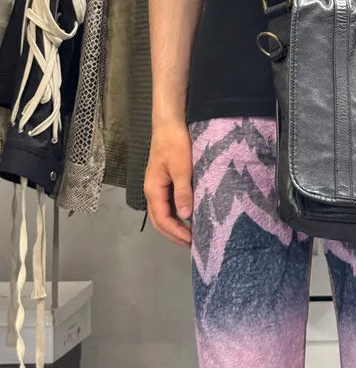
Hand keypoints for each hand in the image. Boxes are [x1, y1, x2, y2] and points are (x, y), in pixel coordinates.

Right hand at [144, 121, 192, 246]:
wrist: (170, 124)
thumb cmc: (175, 143)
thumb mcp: (181, 168)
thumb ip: (183, 192)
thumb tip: (185, 216)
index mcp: (153, 189)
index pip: (161, 219)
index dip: (175, 232)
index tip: (190, 241)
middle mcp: (153, 190)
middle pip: (159, 220)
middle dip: (174, 234)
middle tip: (191, 243)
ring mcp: (158, 186)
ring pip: (163, 212)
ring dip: (175, 225)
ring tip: (191, 233)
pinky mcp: (165, 180)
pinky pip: (169, 202)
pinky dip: (177, 213)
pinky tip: (189, 215)